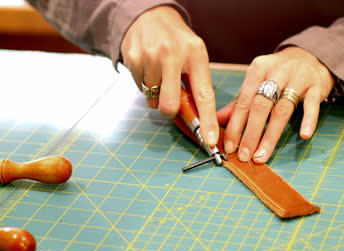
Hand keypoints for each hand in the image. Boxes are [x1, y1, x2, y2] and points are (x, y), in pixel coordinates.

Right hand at [120, 6, 218, 145]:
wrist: (149, 15)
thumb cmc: (177, 42)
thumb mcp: (194, 55)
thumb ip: (196, 84)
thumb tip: (199, 120)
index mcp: (196, 54)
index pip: (204, 94)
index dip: (207, 121)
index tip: (210, 141)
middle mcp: (173, 55)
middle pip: (170, 105)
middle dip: (169, 112)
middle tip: (170, 103)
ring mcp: (150, 56)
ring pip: (153, 99)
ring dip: (157, 94)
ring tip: (159, 73)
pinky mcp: (133, 58)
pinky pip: (139, 89)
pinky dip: (145, 85)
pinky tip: (148, 68)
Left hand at [222, 47, 334, 162]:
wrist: (310, 55)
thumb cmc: (278, 73)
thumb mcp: (257, 81)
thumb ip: (239, 102)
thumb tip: (217, 120)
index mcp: (257, 70)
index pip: (243, 101)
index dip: (235, 126)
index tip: (230, 146)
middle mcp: (276, 72)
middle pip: (260, 106)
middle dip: (250, 134)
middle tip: (244, 155)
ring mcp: (298, 78)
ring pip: (282, 110)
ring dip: (271, 136)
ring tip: (262, 155)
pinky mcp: (316, 86)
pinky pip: (312, 105)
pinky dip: (308, 120)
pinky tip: (303, 135)